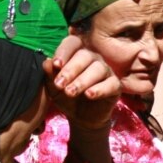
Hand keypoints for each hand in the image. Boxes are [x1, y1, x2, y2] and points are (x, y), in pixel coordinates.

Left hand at [43, 35, 121, 162]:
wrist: (81, 119)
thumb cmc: (66, 99)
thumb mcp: (52, 88)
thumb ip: (48, 75)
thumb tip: (46, 62)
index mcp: (77, 55)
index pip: (73, 43)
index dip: (65, 51)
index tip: (56, 65)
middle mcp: (94, 59)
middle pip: (86, 55)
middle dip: (72, 69)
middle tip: (60, 85)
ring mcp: (107, 72)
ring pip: (98, 68)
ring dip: (83, 79)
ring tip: (72, 93)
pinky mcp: (116, 87)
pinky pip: (110, 83)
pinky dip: (99, 88)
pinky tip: (88, 95)